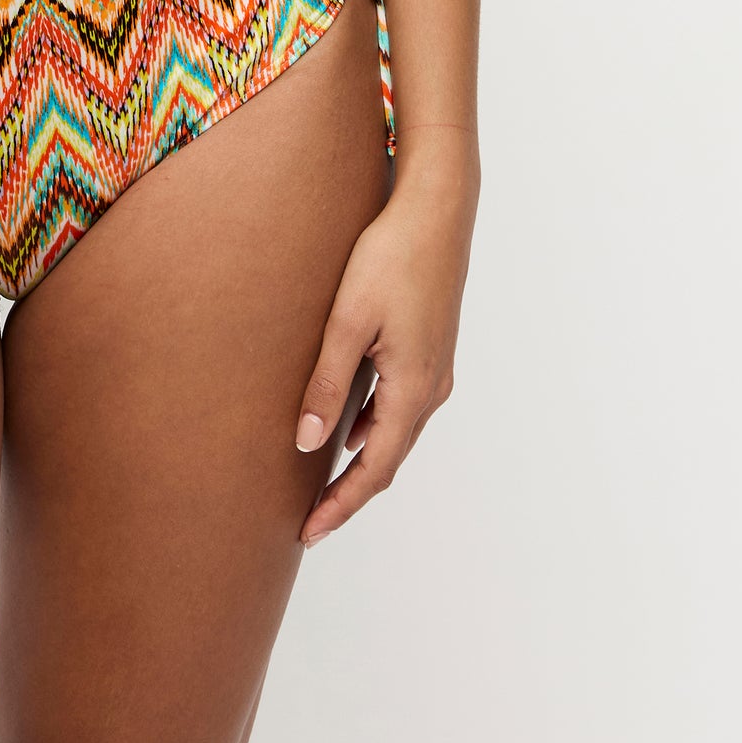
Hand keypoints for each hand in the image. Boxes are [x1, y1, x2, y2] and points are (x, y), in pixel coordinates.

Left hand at [295, 162, 474, 545]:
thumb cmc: (389, 257)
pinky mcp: (430, 349)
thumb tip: (304, 442)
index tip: (309, 532)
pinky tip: (349, 426)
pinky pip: (401, 406)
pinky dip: (374, 428)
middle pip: (388, 459)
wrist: (437, 209)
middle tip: (310, 522)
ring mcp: (435, 370)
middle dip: (350, 493)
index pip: (374, 469)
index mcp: (412, 390)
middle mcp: (431, 389)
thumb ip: (327, 384)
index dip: (341, 505)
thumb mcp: (348, 321)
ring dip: (363, 462)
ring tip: (324, 483)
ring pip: (396, 433)